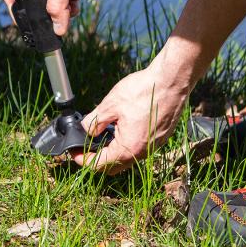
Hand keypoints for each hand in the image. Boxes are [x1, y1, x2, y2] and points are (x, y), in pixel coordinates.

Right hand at [0, 0, 126, 35]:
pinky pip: (67, 4)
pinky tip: (76, 7)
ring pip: (52, 5)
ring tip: (67, 12)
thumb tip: (57, 28)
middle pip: (33, 1)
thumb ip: (56, 5)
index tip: (23, 17)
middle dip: (41, 13)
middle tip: (50, 21)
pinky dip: (71, 10)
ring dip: (60, 14)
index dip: (10, 2)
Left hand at [71, 61, 190, 173]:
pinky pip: (140, 147)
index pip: (100, 164)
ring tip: (103, 133)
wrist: (171, 80)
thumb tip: (86, 130)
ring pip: (128, 156)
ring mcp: (154, 146)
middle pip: (114, 166)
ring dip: (114, 150)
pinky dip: (127, 143)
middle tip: (86, 146)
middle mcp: (142, 152)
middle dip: (98, 159)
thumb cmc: (144, 91)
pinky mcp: (161, 137)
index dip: (83, 160)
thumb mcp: (110, 105)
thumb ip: (94, 122)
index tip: (74, 153)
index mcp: (128, 148)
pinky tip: (122, 127)